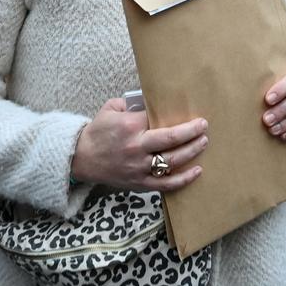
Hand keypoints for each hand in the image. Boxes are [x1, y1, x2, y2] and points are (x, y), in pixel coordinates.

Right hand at [71, 98, 207, 191]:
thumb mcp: (110, 109)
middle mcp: (136, 146)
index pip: (158, 118)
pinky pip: (166, 184)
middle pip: (172, 139)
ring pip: (173, 160)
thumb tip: (149, 101)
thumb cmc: (97, 132)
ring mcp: (139, 167)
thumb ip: (130, 103)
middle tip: (204, 126)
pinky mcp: (140, 183)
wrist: (81, 159)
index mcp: (129, 125)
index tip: (188, 114)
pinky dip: (184, 179)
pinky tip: (197, 171)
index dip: (176, 116)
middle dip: (192, 132)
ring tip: (203, 143)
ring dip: (192, 151)